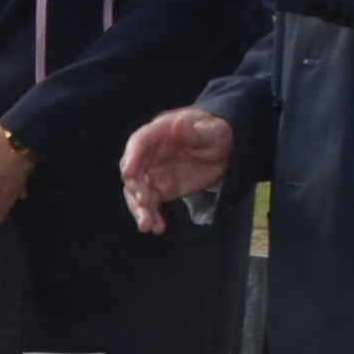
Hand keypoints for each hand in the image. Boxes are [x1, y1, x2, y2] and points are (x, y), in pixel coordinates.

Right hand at [119, 108, 234, 234]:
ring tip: (147, 226)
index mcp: (158, 132)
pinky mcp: (161, 189)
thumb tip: (180, 125)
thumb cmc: (217, 133)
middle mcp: (149, 154)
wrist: (225, 149)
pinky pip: (150, 204)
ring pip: (137, 191)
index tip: (128, 174)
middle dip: (135, 189)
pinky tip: (158, 228)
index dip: (132, 158)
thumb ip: (196, 130)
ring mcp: (153, 173)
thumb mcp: (213, 130)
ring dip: (140, 209)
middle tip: (144, 204)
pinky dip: (152, 216)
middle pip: (133, 171)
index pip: (138, 143)